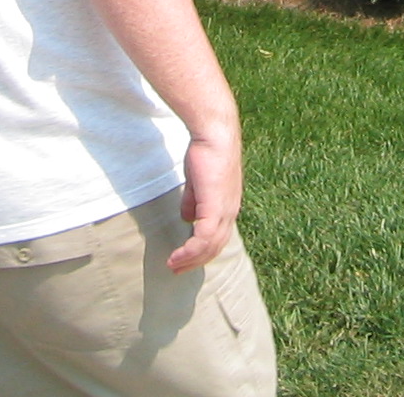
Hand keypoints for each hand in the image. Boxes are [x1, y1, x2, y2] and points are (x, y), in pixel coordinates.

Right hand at [169, 130, 241, 272]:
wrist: (214, 135)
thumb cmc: (205, 152)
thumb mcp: (198, 182)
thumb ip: (193, 200)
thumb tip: (187, 218)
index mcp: (228, 206)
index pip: (218, 237)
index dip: (201, 250)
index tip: (183, 258)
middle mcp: (231, 212)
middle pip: (215, 247)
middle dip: (195, 261)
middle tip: (176, 269)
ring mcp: (225, 211)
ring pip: (209, 246)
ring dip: (190, 260)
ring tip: (173, 266)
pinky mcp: (215, 208)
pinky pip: (203, 238)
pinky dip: (190, 251)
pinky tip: (176, 256)